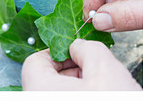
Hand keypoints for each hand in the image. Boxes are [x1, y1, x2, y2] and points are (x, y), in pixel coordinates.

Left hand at [22, 39, 140, 90]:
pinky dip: (81, 98)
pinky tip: (100, 97)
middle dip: (73, 70)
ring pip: (57, 94)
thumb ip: (88, 48)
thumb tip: (79, 46)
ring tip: (102, 89)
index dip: (60, 52)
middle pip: (46, 78)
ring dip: (79, 87)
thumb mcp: (106, 68)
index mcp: (40, 91)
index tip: (79, 53)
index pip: (36, 61)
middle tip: (96, 72)